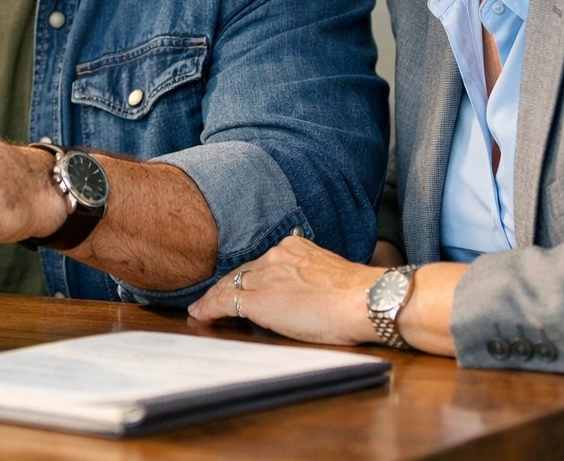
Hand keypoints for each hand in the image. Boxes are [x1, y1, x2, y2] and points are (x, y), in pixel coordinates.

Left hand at [188, 235, 382, 345]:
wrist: (364, 300)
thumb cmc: (359, 296)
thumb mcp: (329, 274)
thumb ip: (310, 276)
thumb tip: (306, 290)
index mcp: (294, 249)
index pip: (260, 263)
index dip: (244, 277)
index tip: (238, 285)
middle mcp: (276, 257)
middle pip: (241, 272)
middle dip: (225, 286)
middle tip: (210, 298)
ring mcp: (266, 278)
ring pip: (229, 286)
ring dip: (213, 298)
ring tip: (200, 309)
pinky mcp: (260, 301)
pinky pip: (225, 302)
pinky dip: (208, 309)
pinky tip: (200, 315)